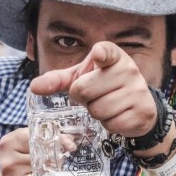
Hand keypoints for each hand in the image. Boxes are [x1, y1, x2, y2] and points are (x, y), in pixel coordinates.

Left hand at [30, 41, 155, 137]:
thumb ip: (59, 80)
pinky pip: (111, 124)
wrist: (139, 104)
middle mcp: (129, 70)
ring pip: (97, 110)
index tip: (97, 55)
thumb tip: (34, 87)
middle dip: (83, 98)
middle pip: (84, 89)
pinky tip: (117, 115)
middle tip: (94, 96)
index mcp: (114, 57)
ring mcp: (138, 91)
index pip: (106, 51)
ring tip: (106, 105)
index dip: (100, 54)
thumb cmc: (105, 86)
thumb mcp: (83, 78)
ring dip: (96, 112)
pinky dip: (109, 124)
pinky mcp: (142, 112)